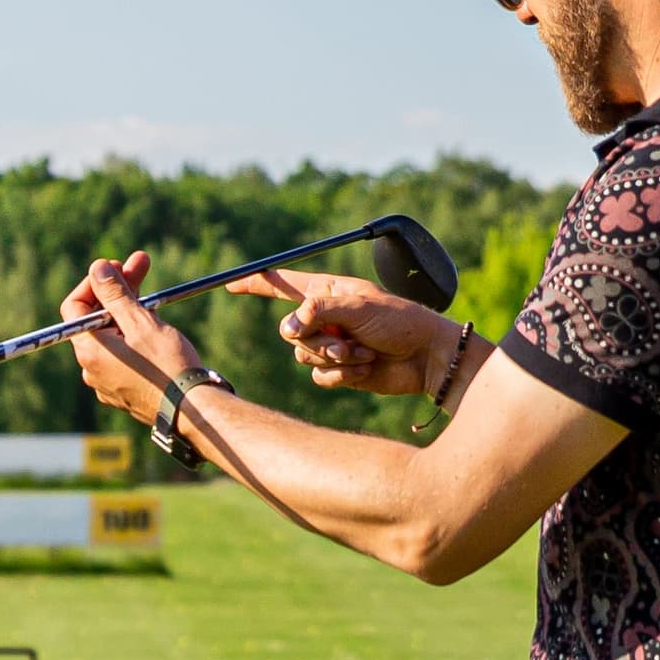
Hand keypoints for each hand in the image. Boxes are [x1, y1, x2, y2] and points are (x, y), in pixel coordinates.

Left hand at [60, 253, 201, 425]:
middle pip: (96, 319)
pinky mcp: (125, 389)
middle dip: (119, 291)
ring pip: (112, 336)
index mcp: (89, 350)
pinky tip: (155, 323)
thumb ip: (115, 295)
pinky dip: (135, 335)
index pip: (75, 307)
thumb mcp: (140, 322)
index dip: (95, 282)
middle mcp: (91, 368)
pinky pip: (123, 354)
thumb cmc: (168, 366)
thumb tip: (97, 268)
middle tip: (142, 264)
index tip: (118, 267)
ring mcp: (107, 381)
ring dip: (130, 311)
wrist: (193, 410)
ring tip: (154, 294)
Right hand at [221, 271, 468, 399]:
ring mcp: (331, 343)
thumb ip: (319, 311)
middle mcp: (326, 316)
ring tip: (364, 355)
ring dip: (335, 359)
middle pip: (291, 331)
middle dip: (318, 341)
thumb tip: (288, 325)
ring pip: (304, 356)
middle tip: (346, 342)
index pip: (285, 284)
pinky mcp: (339, 369)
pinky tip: (366, 369)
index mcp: (329, 291)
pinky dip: (342, 376)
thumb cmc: (401, 323)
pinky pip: (319, 376)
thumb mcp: (360, 308)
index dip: (259, 283)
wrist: (426, 358)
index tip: (232, 283)